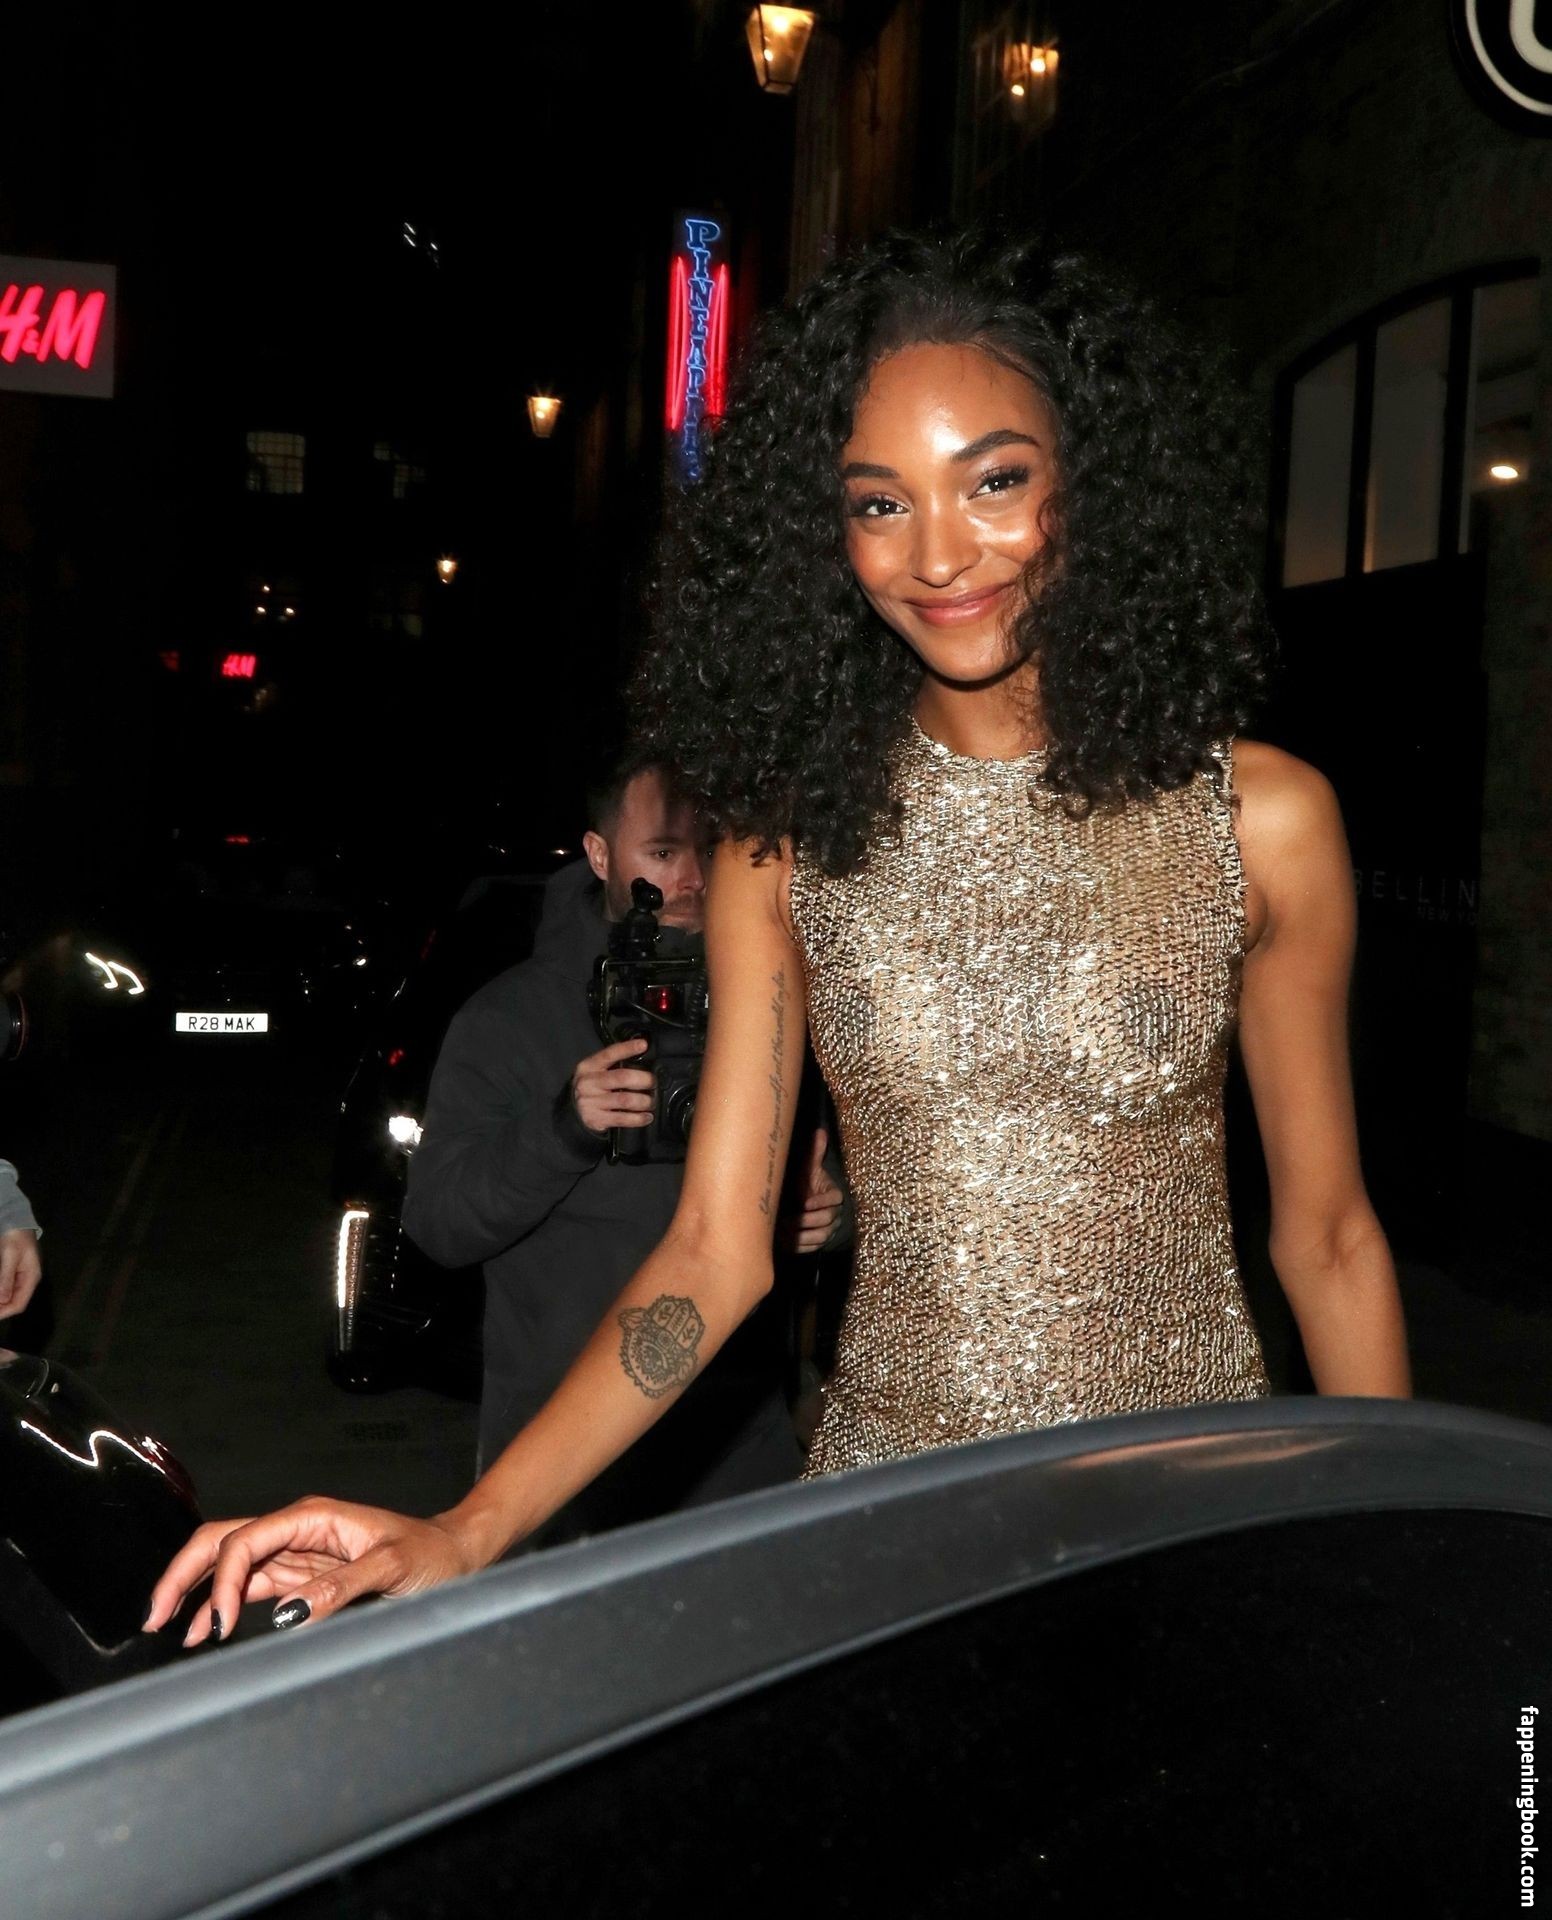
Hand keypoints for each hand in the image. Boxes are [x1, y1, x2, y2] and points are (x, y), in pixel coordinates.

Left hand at [0, 1228, 40, 1318]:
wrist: (16, 1220)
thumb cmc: (14, 1237)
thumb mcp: (9, 1256)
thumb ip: (6, 1278)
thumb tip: (2, 1300)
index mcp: (31, 1277)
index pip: (19, 1303)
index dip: (4, 1312)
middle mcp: (28, 1280)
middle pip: (15, 1302)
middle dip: (1, 1308)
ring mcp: (22, 1276)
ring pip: (10, 1296)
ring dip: (0, 1302)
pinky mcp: (14, 1272)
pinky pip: (7, 1288)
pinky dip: (1, 1293)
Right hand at [142, 1496, 479, 1645]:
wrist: (454, 1555)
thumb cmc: (430, 1553)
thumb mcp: (392, 1568)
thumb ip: (341, 1588)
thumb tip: (289, 1612)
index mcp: (312, 1517)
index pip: (247, 1540)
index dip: (224, 1581)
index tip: (222, 1625)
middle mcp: (296, 1530)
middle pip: (222, 1541)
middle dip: (184, 1573)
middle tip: (156, 1615)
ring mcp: (295, 1554)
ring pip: (230, 1565)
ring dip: (198, 1592)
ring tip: (171, 1630)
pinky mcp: (300, 1576)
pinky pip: (251, 1587)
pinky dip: (224, 1604)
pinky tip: (206, 1629)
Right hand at [571, 1037, 654, 1134]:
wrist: (571, 1112)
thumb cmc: (590, 1088)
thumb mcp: (594, 1072)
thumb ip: (612, 1064)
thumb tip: (641, 1059)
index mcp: (589, 1067)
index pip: (609, 1054)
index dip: (627, 1048)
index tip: (643, 1045)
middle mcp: (588, 1083)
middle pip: (622, 1077)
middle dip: (644, 1079)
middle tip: (653, 1082)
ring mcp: (591, 1102)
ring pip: (625, 1100)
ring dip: (644, 1101)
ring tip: (651, 1102)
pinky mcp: (596, 1119)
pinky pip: (622, 1118)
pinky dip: (638, 1118)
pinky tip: (646, 1117)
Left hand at [776, 1127, 842, 1254]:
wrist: (810, 1205)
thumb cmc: (809, 1184)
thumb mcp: (811, 1169)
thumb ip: (815, 1154)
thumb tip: (819, 1132)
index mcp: (833, 1195)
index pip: (834, 1199)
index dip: (821, 1201)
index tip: (804, 1202)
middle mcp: (834, 1214)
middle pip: (826, 1221)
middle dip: (806, 1221)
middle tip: (787, 1220)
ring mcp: (828, 1230)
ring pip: (820, 1237)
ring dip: (801, 1236)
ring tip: (782, 1231)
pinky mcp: (818, 1243)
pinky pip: (812, 1248)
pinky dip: (798, 1246)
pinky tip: (783, 1241)